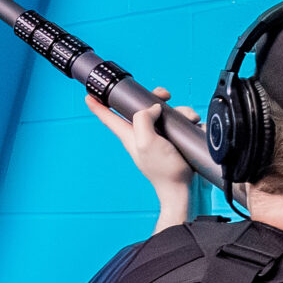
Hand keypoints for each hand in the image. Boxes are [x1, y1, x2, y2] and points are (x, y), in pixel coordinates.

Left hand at [85, 87, 199, 217]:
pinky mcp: (174, 139)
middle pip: (141, 108)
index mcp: (130, 135)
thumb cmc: (163, 169)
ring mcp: (158, 137)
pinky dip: (188, 120)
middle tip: (164, 95)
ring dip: (179, 111)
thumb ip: (142, 120)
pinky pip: (180, 122)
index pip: (109, 118)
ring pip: (165, 112)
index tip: (89, 96)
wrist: (183, 187)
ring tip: (188, 119)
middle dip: (153, 97)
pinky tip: (194, 125)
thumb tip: (152, 107)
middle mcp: (142, 134)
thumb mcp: (146, 142)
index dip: (99, 106)